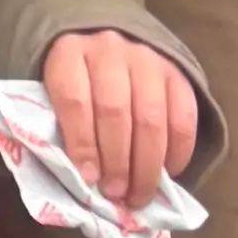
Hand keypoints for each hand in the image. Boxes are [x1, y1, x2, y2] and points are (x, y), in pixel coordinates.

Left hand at [40, 25, 198, 217]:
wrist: (106, 43)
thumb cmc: (75, 83)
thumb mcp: (53, 94)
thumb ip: (61, 128)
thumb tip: (84, 179)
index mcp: (69, 53)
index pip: (74, 100)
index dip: (82, 143)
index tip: (88, 178)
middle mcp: (109, 50)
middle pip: (115, 111)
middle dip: (117, 161)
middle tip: (117, 193)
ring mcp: (146, 58)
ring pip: (151, 116)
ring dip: (147, 163)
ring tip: (139, 194)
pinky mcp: (176, 71)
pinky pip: (184, 115)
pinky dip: (179, 150)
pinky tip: (169, 174)